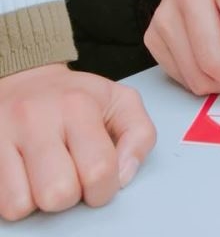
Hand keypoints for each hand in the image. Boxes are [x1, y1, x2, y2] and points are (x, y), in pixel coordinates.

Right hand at [0, 63, 155, 220]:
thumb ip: (140, 135)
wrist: (26, 79)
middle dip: (72, 196)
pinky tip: (28, 179)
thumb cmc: (75, 98)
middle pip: (60, 193)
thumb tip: (125, 175)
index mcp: (78, 105)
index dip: (104, 188)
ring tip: (49, 176)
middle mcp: (38, 117)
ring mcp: (5, 135)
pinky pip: (4, 205)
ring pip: (25, 204)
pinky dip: (19, 200)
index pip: (99, 170)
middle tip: (72, 176)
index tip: (100, 180)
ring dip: (42, 200)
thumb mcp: (119, 101)